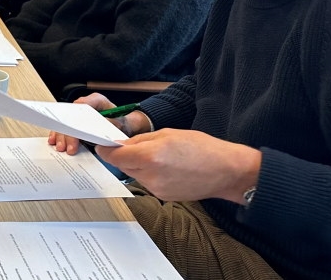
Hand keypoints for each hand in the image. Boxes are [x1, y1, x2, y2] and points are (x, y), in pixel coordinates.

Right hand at [48, 92, 152, 154]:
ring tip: (62, 147)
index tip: (72, 126)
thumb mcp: (120, 123)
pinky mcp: (77, 123)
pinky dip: (60, 135)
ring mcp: (79, 115)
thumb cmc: (122, 122)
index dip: (75, 116)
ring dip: (62, 135)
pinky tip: (55, 141)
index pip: (82, 104)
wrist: (125, 125)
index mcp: (96, 100)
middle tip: (67, 144)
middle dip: (67, 131)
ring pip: (66, 122)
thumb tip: (99, 126)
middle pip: (70, 116)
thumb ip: (109, 123)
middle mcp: (85, 106)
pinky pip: (65, 128)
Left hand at [96, 129, 261, 203]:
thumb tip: (122, 144)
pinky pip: (147, 182)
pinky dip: (150, 174)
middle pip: (122, 165)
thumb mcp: (167, 133)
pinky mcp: (163, 196)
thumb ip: (140, 140)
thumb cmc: (203, 149)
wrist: (226, 171)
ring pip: (134, 174)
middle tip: (138, 146)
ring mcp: (156, 189)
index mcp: (149, 157)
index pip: (113, 156)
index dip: (106, 148)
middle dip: (125, 155)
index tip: (103, 144)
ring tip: (160, 157)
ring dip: (138, 165)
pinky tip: (167, 168)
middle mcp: (150, 176)